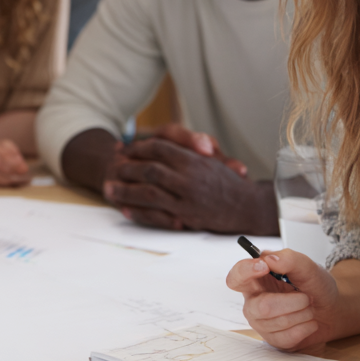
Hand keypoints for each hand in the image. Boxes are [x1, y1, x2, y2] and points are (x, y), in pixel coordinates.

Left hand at [102, 132, 276, 233]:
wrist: (250, 207)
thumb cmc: (230, 181)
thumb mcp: (211, 157)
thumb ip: (188, 147)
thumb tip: (159, 143)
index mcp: (194, 159)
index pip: (159, 148)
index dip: (139, 148)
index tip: (126, 148)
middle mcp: (189, 178)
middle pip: (149, 169)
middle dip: (127, 167)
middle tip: (113, 166)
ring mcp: (186, 199)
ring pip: (147, 192)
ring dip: (125, 190)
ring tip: (109, 188)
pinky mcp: (186, 218)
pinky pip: (156, 214)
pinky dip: (138, 211)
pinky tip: (125, 209)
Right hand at [226, 248, 339, 349]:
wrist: (332, 310)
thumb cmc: (315, 286)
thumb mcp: (308, 266)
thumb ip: (289, 258)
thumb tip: (269, 260)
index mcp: (256, 278)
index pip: (236, 277)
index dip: (245, 272)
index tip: (264, 267)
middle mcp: (253, 300)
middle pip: (259, 307)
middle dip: (289, 303)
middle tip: (305, 297)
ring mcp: (261, 322)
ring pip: (274, 323)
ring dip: (300, 314)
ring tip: (309, 308)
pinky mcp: (272, 338)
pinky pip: (283, 338)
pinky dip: (303, 329)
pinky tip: (309, 322)